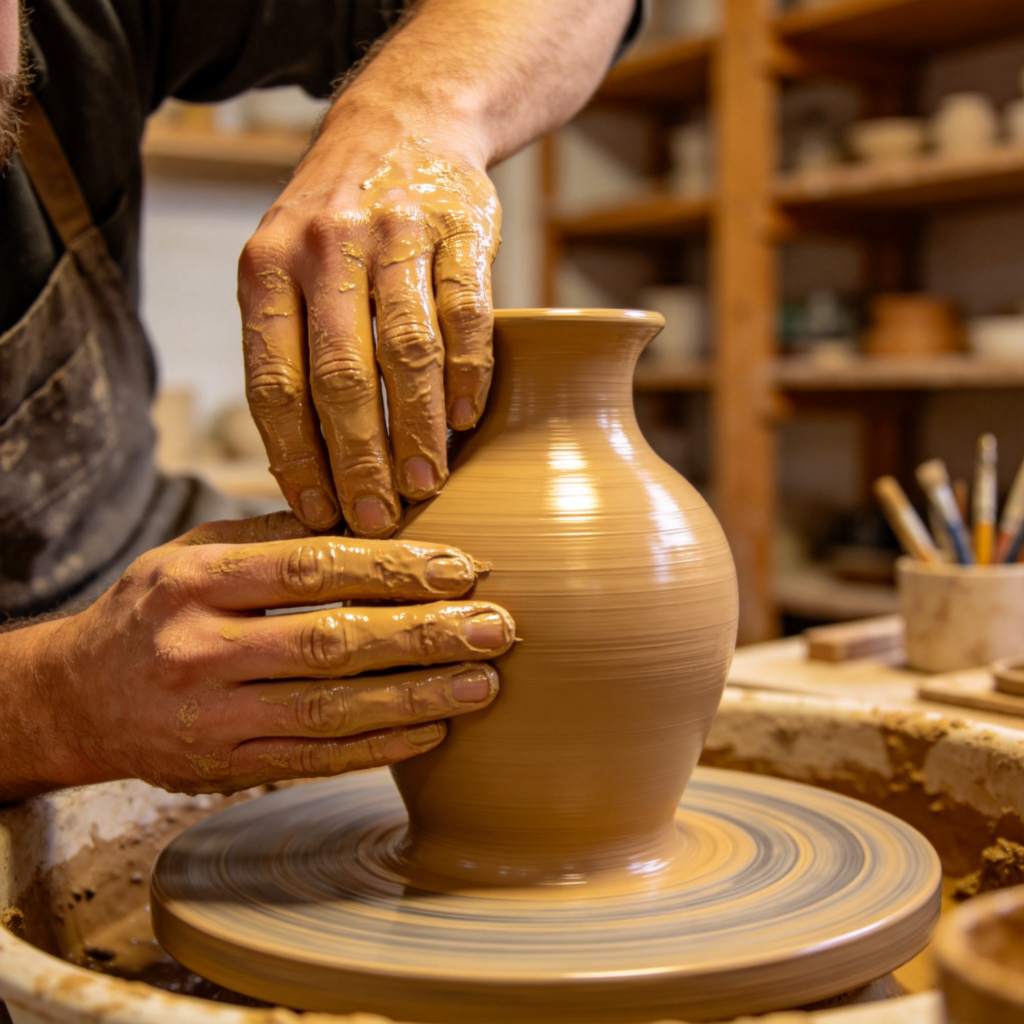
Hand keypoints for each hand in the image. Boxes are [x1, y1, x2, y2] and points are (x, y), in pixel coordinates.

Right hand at [3, 514, 512, 797]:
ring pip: (332, 709)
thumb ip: (275, 539)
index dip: (394, 568)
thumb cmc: (152, 611)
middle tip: (496, 629)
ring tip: (484, 684)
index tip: (462, 568)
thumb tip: (374, 520)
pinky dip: (380, 748)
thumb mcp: (194, 554)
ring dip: (418, 698)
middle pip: (332, 641)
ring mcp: (213, 718)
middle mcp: (202, 650)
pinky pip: (314, 759)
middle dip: (424, 635)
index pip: (311, 568)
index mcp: (197, 582)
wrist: (74, 700)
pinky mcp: (225, 769)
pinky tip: (433, 731)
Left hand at [238, 132, 500, 537]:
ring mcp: (395, 234)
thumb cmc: (338, 224)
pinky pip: (466, 314)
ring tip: (426, 483)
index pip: (274, 383)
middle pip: (339, 377)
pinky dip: (468, 374)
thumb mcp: (285, 267)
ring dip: (418, 428)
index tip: (319, 512)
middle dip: (359, 459)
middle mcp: (325, 247)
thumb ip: (287, 346)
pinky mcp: (459, 228)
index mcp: (268, 268)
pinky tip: (466, 419)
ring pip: (406, 351)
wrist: (403, 125)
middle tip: (376, 517)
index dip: (297, 457)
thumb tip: (302, 463)